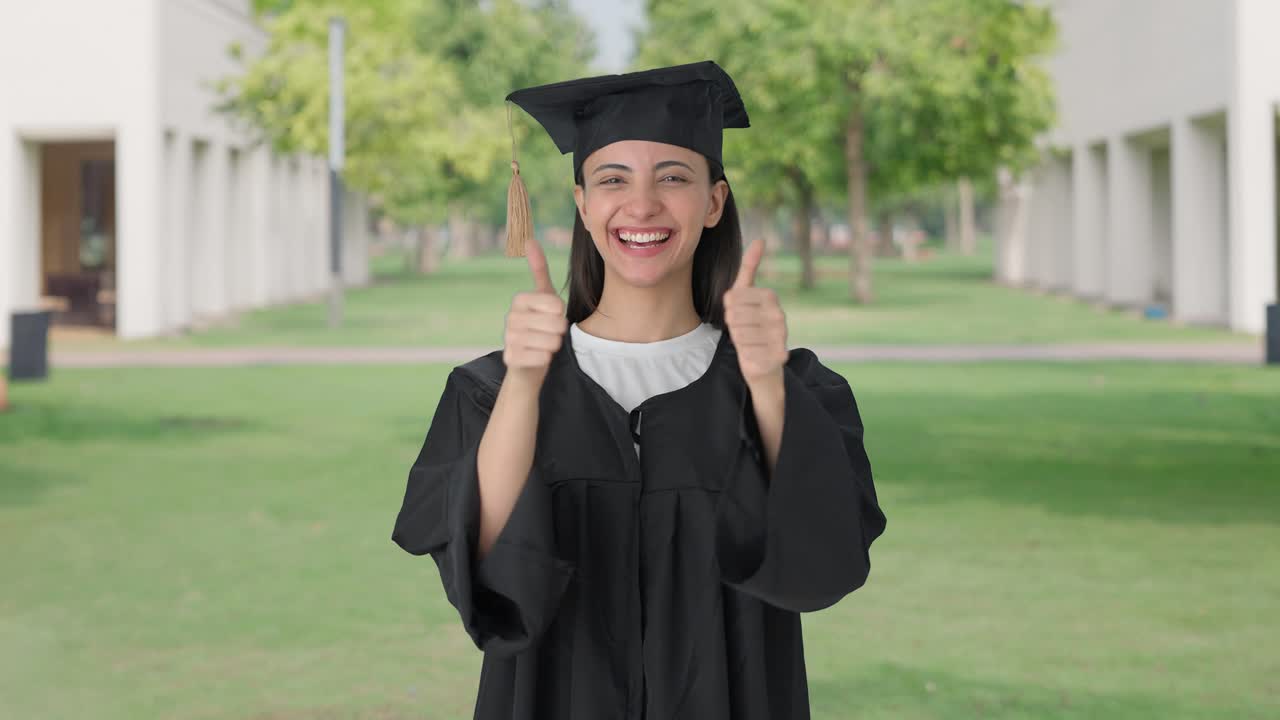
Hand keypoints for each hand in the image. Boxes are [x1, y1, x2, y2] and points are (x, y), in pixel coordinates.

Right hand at [502, 235, 566, 387]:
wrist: (528, 362)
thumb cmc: (540, 325)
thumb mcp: (543, 296)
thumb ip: (539, 270)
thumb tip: (530, 240)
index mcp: (519, 300)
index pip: (556, 305)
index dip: (561, 314)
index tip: (552, 316)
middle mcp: (511, 317)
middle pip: (556, 324)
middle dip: (559, 332)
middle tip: (549, 333)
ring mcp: (509, 338)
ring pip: (551, 342)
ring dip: (553, 346)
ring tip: (544, 345)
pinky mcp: (511, 358)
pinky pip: (542, 358)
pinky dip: (546, 359)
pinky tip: (538, 357)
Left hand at [723, 238, 787, 385]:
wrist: (765, 361)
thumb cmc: (751, 324)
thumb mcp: (746, 294)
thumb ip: (749, 267)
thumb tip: (760, 239)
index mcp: (770, 296)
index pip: (730, 299)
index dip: (728, 310)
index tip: (740, 314)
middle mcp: (779, 314)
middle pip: (733, 317)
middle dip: (733, 326)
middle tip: (744, 330)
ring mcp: (781, 336)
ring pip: (739, 336)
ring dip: (739, 342)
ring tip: (751, 342)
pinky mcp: (779, 356)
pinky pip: (747, 354)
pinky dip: (746, 356)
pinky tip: (756, 355)